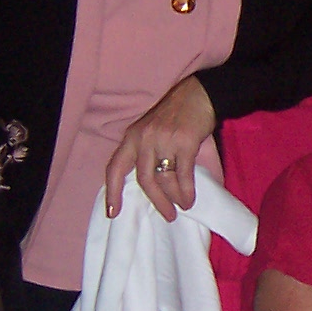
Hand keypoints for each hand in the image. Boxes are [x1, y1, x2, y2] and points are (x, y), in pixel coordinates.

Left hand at [103, 74, 216, 220]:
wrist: (200, 95)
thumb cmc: (176, 115)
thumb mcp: (151, 131)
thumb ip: (147, 153)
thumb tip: (153, 187)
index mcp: (132, 137)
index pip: (115, 168)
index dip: (112, 192)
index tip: (112, 212)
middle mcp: (144, 139)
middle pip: (144, 179)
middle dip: (157, 201)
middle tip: (167, 215)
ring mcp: (163, 140)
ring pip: (164, 179)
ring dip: (174, 198)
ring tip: (182, 206)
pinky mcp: (184, 142)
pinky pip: (183, 174)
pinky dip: (187, 191)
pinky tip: (190, 198)